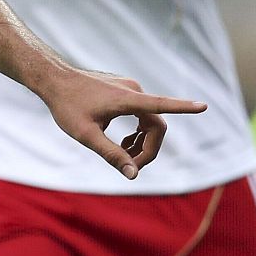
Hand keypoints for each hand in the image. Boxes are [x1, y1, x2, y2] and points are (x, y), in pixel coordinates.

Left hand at [37, 66, 205, 179]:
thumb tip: (134, 175)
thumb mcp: (86, 135)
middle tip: (130, 167)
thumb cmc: (66, 106)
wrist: (53, 79)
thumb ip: (111, 154)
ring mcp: (129, 88)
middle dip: (149, 149)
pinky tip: (122, 143)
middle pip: (156, 125)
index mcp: (127, 99)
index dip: (184, 108)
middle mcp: (133, 90)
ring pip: (149, 120)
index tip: (203, 106)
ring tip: (124, 156)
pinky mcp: (124, 89)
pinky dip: (137, 131)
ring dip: (142, 142)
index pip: (162, 105)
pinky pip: (140, 113)